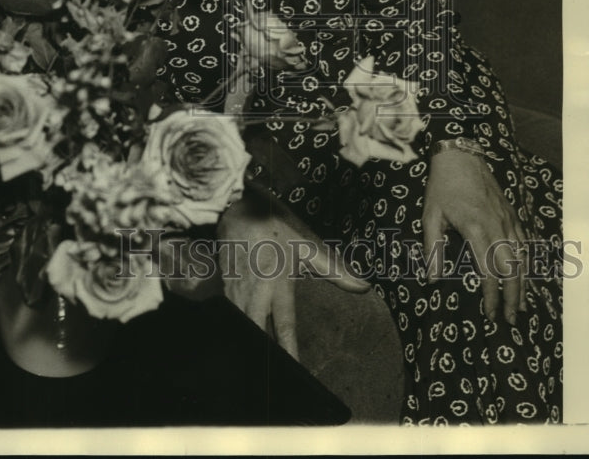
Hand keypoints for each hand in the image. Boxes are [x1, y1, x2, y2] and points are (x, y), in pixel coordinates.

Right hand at [216, 194, 369, 359]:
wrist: (236, 210)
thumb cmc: (273, 228)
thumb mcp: (305, 246)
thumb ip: (334, 269)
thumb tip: (363, 286)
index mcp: (277, 285)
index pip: (284, 327)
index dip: (290, 352)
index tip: (295, 371)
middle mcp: (255, 294)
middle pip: (257, 335)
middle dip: (265, 356)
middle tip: (275, 378)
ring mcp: (236, 294)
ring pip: (242, 328)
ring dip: (252, 343)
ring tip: (261, 367)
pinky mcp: (225, 291)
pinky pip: (231, 318)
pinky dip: (239, 331)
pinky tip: (245, 340)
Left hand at [422, 150, 527, 324]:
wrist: (459, 156)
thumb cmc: (441, 186)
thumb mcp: (430, 216)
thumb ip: (433, 248)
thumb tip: (432, 279)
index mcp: (475, 229)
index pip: (488, 272)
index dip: (491, 296)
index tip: (489, 314)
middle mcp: (496, 226)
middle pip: (512, 269)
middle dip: (512, 296)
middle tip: (510, 318)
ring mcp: (506, 220)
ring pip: (522, 257)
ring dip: (523, 283)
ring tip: (520, 304)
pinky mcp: (511, 213)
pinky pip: (523, 242)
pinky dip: (526, 261)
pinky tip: (523, 274)